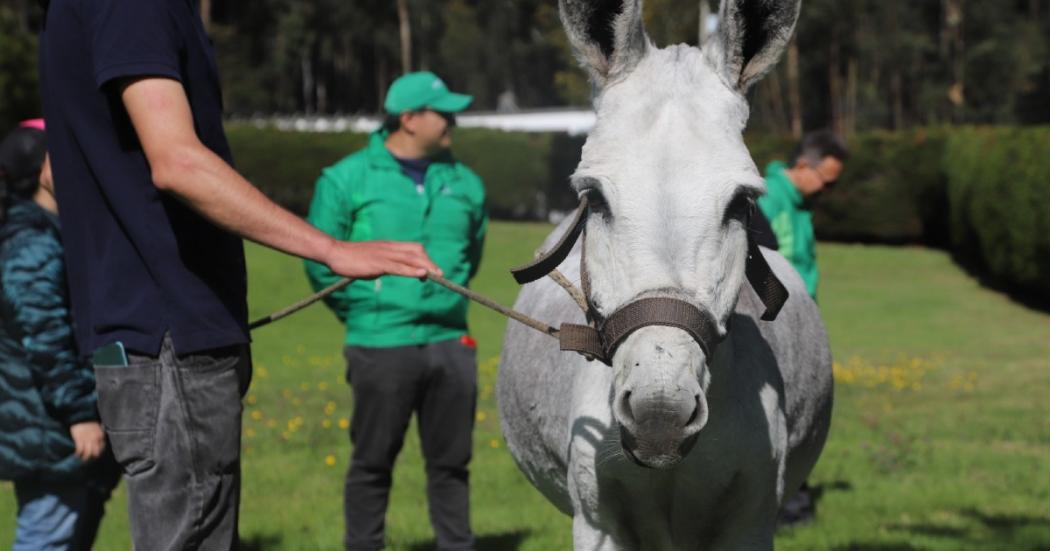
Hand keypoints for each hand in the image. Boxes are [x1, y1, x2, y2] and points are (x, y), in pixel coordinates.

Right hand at [69, 422, 105, 460]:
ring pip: (87, 453)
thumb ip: (99, 433)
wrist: (80, 416)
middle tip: (89, 459)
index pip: (102, 448)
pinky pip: (79, 450)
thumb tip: (101, 439)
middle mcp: (95, 439)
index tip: (95, 454)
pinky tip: (77, 455)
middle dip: (92, 457)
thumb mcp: (97, 427)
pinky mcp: (79, 439)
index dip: (98, 452)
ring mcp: (87, 439)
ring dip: (85, 457)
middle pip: (95, 452)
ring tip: (82, 459)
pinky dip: (78, 453)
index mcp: (100, 435)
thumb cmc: (88, 421)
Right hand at [324, 240, 441, 279]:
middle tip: (441, 274)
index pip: (414, 248)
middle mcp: (390, 248)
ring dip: (426, 266)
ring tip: (438, 275)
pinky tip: (422, 274)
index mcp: (389, 246)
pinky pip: (399, 267)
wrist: (335, 253)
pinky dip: (412, 270)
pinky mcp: (379, 263)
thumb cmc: (352, 258)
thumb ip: (386, 263)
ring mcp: (385, 255)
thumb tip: (396, 269)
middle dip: (430, 262)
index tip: (433, 268)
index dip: (425, 257)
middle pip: (417, 252)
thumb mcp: (373, 259)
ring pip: (411, 258)